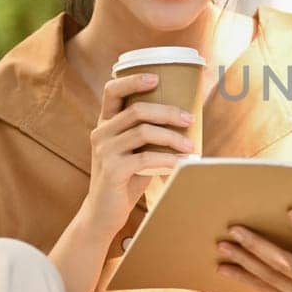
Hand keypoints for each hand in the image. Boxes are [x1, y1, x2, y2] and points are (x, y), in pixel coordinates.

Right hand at [80, 72, 196, 233]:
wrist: (104, 213)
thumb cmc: (126, 178)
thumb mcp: (135, 151)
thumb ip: (149, 134)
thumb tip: (186, 118)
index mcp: (105, 123)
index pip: (111, 90)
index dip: (133, 80)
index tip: (156, 78)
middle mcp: (101, 133)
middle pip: (137, 110)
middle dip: (168, 112)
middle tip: (190, 119)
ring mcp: (104, 151)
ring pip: (144, 131)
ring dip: (172, 137)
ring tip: (191, 147)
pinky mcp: (112, 170)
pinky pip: (145, 157)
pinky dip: (167, 159)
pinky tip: (181, 163)